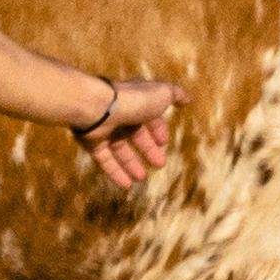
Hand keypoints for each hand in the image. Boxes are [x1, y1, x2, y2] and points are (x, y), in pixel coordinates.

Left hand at [71, 76, 182, 196]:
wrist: (99, 107)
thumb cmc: (134, 100)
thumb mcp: (162, 93)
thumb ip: (175, 94)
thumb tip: (188, 99)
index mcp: (137, 102)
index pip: (150, 118)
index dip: (158, 130)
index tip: (164, 143)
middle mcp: (121, 115)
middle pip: (136, 135)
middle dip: (148, 149)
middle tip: (159, 164)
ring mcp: (105, 129)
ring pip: (120, 150)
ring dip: (132, 164)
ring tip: (141, 178)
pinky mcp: (92, 142)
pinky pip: (105, 160)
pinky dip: (115, 173)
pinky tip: (126, 185)